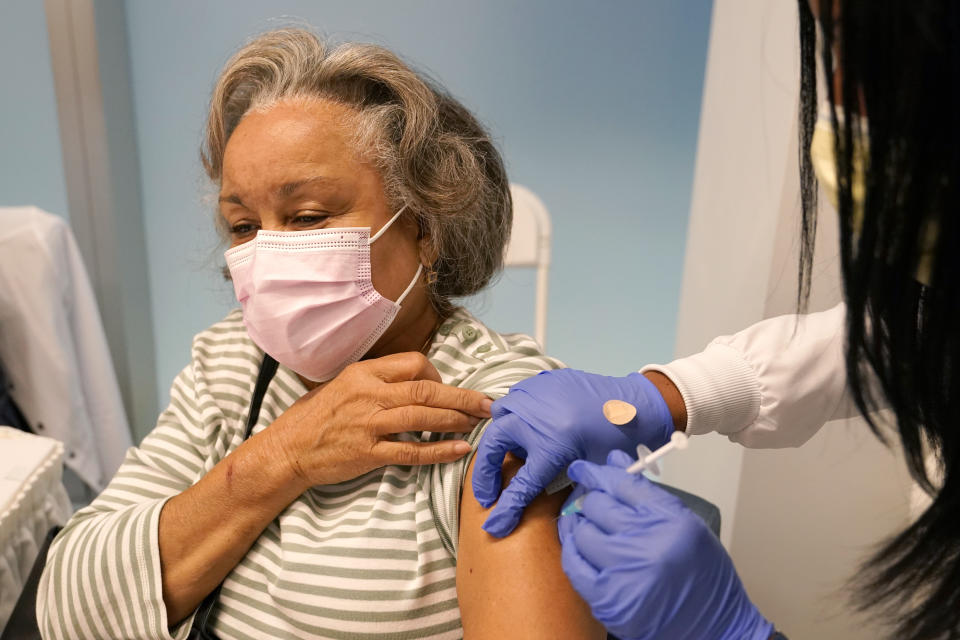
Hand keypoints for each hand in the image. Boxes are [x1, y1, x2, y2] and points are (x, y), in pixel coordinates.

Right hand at [267, 352, 491, 488]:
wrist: (287, 450)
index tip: (447, 390)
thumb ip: (378, 382)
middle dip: (463, 396)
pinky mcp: (367, 453)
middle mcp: (368, 394)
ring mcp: (368, 424)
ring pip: (422, 417)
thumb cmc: (316, 417)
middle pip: (426, 389)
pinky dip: (438, 451)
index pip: (414, 364)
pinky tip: (459, 450)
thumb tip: (417, 382)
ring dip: (456, 419)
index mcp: (364, 374)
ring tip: (478, 423)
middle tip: (489, 404)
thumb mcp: (344, 385)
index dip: (438, 376)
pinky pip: (410, 451)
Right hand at [473, 369, 673, 536]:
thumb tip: (547, 518)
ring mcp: (535, 395)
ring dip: (498, 440)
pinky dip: (514, 417)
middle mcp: (536, 417)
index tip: (494, 525)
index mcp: (552, 445)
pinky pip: (516, 399)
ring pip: (499, 417)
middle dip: (486, 474)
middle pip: (494, 446)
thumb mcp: (592, 471)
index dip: (506, 509)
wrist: (637, 404)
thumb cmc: (619, 439)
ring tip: (511, 457)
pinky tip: (527, 430)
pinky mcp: (541, 382)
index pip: (521, 485)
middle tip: (488, 494)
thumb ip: (566, 495)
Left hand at [558, 450, 772, 639]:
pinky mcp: (608, 601)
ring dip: (583, 525)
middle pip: (598, 505)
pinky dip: (574, 550)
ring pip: (582, 532)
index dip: (598, 473)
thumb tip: (612, 461)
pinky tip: (580, 545)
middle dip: (593, 499)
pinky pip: (574, 565)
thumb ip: (646, 493)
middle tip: (594, 502)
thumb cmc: (703, 574)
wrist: (714, 626)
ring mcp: (624, 575)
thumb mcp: (684, 523)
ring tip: (590, 525)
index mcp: (670, 521)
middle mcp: (647, 546)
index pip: (622, 484)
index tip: (583, 469)